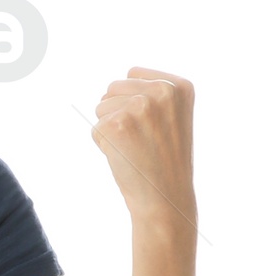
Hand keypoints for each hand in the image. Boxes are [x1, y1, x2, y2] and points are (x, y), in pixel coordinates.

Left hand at [91, 66, 195, 235]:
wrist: (165, 201)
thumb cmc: (165, 163)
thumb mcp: (173, 119)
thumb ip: (153, 95)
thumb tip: (111, 88)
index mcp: (180, 86)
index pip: (133, 74)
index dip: (133, 102)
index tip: (152, 127)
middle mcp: (162, 91)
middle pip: (113, 88)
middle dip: (119, 114)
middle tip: (142, 141)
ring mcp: (140, 106)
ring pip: (101, 107)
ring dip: (111, 130)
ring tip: (135, 150)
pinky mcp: (117, 124)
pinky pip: (96, 128)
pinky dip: (104, 146)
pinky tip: (126, 158)